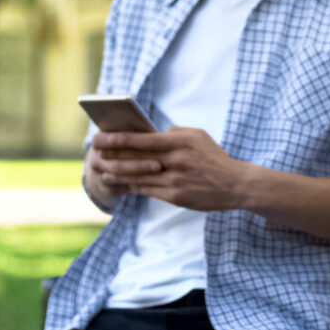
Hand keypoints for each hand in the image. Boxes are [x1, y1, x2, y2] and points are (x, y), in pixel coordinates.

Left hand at [91, 127, 251, 210]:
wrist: (235, 184)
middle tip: (94, 153)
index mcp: (180, 142)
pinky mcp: (175, 196)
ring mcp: (175, 180)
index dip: (117, 139)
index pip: (142, 140)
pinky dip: (131, 186)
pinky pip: (147, 190)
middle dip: (111, 156)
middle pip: (135, 159)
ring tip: (102, 170)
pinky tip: (120, 183)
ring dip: (117, 173)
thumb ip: (174, 133)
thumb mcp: (198, 136)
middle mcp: (176, 160)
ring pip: (138, 176)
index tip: (100, 137)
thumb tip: (150, 135)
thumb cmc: (214, 157)